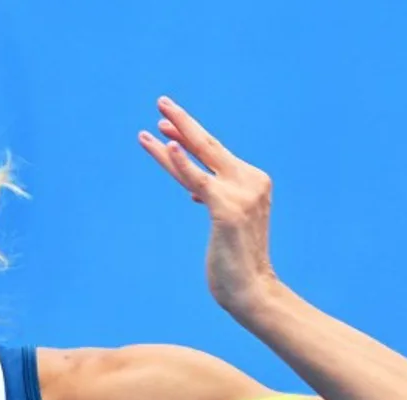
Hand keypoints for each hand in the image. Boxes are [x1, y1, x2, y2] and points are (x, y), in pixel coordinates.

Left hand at [139, 96, 276, 313]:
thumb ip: (211, 200)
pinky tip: (168, 146)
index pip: (214, 153)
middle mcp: (250, 180)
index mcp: (252, 181)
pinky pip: (198, 181)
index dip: (188, 136)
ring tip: (154, 122)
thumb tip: (194, 191)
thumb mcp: (223, 223)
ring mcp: (240, 193)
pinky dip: (182, 164)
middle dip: (182, 122)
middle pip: (209, 145)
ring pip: (200, 158)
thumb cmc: (235, 261)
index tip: (166, 125)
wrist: (252, 290)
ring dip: (174, 137)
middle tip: (160, 102)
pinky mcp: (226, 209)